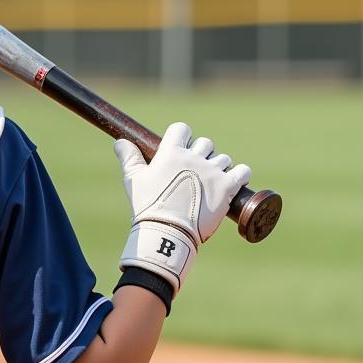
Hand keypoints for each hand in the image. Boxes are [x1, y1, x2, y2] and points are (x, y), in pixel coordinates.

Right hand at [115, 123, 250, 292]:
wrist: (167, 233)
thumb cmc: (148, 206)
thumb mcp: (133, 180)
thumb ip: (129, 158)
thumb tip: (120, 142)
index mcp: (171, 152)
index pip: (182, 129)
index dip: (182, 138)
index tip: (180, 150)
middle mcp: (194, 157)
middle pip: (205, 143)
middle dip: (200, 155)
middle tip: (193, 173)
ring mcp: (213, 171)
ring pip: (223, 158)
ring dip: (217, 168)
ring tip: (209, 184)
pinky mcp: (227, 187)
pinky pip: (242, 171)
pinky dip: (239, 175)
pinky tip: (232, 182)